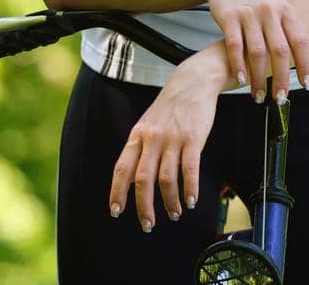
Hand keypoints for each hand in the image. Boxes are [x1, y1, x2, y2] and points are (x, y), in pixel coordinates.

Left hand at [109, 57, 219, 230]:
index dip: (117, 192)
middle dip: (143, 206)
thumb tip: (134, 178)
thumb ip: (141, 148)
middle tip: (148, 225)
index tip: (116, 211)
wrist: (192, 83)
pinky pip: (189, 169)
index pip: (122, 168)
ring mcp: (172, 138)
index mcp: (137, 136)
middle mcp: (151, 138)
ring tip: (174, 214)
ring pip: (166, 178)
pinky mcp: (192, 138)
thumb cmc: (170, 108)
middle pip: (142, 179)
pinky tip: (191, 201)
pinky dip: (190, 188)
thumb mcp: (148, 124)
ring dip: (169, 201)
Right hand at [201, 0, 308, 103]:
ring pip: (257, 51)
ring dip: (259, 77)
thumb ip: (298, 30)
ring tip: (259, 95)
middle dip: (281, 77)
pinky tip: (241, 79)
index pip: (300, 41)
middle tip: (281, 98)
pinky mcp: (228, 17)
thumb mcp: (280, 9)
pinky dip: (238, 64)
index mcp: (285, 10)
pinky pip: (235, 45)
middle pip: (280, 50)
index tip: (308, 85)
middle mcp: (269, 11)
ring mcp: (248, 14)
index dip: (305, 64)